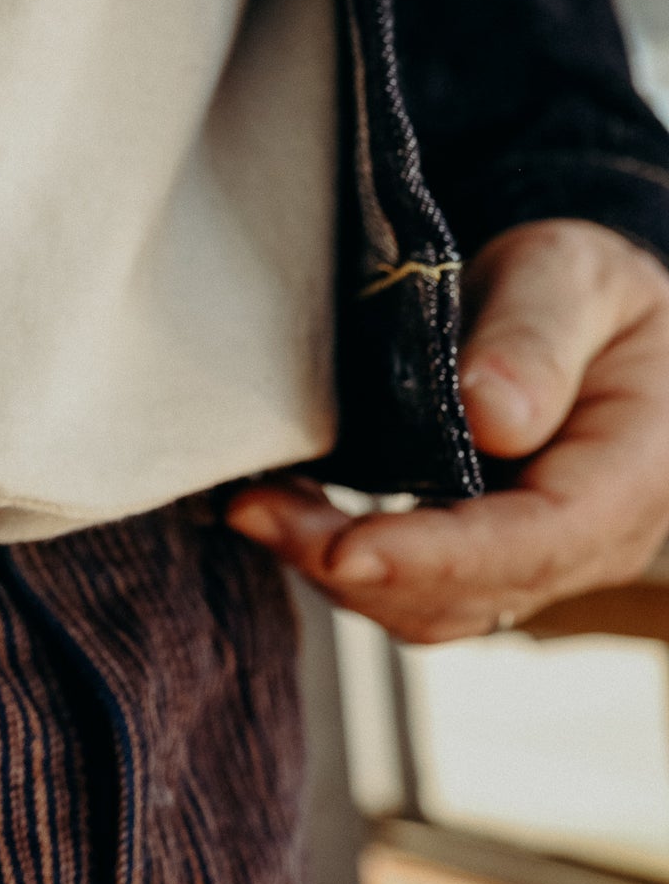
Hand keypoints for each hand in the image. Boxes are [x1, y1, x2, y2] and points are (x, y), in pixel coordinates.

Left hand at [229, 219, 668, 642]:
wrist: (581, 313)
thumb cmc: (586, 291)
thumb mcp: (574, 275)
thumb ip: (538, 337)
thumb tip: (492, 414)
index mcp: (630, 474)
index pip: (536, 541)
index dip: (436, 554)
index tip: (346, 548)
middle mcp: (589, 539)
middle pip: (469, 590)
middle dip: (355, 566)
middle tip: (254, 510)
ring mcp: (532, 560)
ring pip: (429, 607)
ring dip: (331, 571)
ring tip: (253, 510)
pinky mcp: (478, 559)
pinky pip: (408, 589)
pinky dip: (336, 561)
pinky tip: (281, 514)